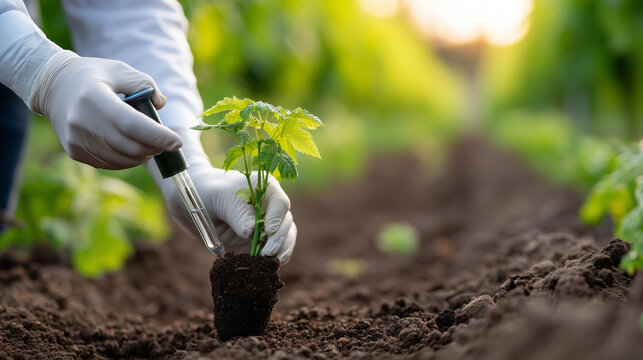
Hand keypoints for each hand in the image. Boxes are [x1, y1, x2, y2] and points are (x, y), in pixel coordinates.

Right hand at [30, 51, 182, 169]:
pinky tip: (134, 148)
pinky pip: (111, 164)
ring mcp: (77, 141)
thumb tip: (161, 104)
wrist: (53, 87)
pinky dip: (129, 160)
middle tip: (166, 142)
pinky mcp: (76, 152)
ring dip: (144, 155)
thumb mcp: (120, 70)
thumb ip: (145, 84)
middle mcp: (82, 122)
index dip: (158, 136)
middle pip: (130, 146)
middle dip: (155, 147)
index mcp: (94, 98)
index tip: (177, 141)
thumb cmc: (93, 76)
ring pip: (123, 159)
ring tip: (151, 144)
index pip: (132, 125)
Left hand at [149, 131, 296, 263]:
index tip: (267, 230)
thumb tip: (252, 231)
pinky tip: (264, 267)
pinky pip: (273, 252)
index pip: (280, 203)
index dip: (277, 217)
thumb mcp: (220, 197)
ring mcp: (267, 226)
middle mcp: (271, 207)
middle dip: (279, 239)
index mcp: (266, 189)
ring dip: (281, 251)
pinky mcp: (260, 243)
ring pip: (285, 239)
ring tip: (270, 262)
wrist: (195, 205)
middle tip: (267, 252)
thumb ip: (236, 213)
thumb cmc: (208, 192)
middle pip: (286, 223)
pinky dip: (271, 260)